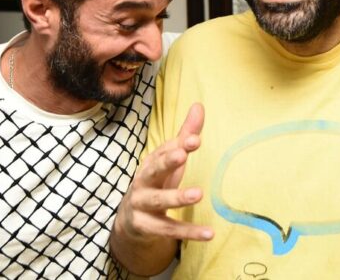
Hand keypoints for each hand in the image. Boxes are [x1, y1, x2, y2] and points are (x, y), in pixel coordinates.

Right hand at [112, 104, 212, 273]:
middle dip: (167, 162)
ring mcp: (142, 206)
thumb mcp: (170, 160)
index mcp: (150, 164)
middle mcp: (143, 183)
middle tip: (182, 155)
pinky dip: (189, 232)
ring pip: (159, 201)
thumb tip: (199, 105)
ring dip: (177, 197)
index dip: (179, 144)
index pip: (163, 151)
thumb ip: (185, 136)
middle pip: (153, 171)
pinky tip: (209, 233)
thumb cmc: (156, 183)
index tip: (195, 140)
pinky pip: (169, 230)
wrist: (130, 221)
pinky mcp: (148, 227)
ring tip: (198, 194)